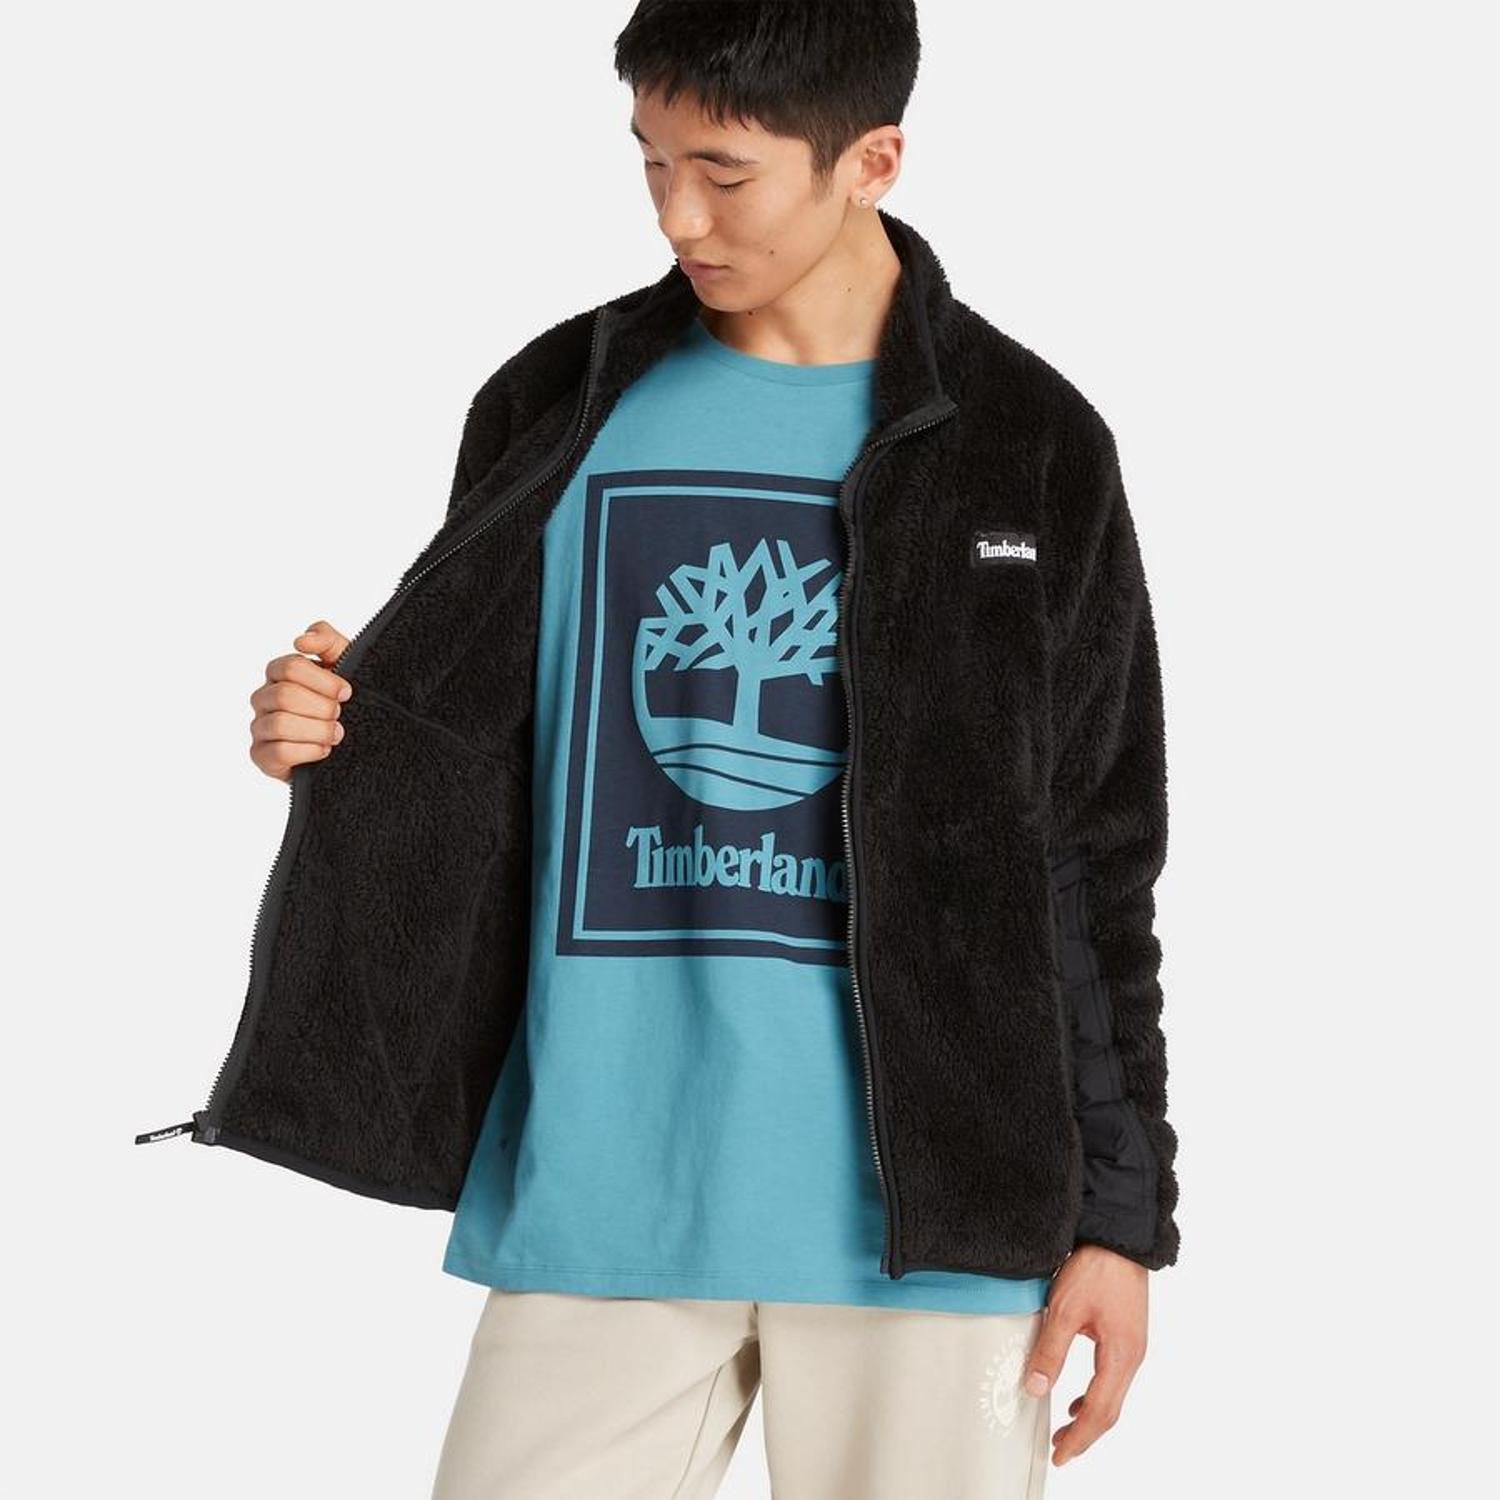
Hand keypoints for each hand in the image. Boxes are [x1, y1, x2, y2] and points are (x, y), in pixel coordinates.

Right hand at [248, 620, 352, 781]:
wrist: (355, 741)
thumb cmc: (342, 700)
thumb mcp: (343, 663)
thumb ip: (326, 640)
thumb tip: (301, 640)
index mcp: (279, 673)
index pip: (291, 667)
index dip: (323, 680)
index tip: (346, 692)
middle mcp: (264, 698)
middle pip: (285, 695)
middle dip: (321, 707)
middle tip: (339, 714)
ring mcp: (260, 727)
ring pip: (280, 724)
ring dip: (317, 730)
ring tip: (336, 734)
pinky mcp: (262, 756)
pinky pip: (278, 752)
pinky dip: (308, 751)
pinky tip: (324, 750)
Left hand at [1024, 1243, 1148, 1465]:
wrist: (1119, 1237)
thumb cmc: (1096, 1269)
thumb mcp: (1065, 1310)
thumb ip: (1050, 1351)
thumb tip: (1034, 1387)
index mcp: (1121, 1356)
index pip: (1100, 1411)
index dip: (1079, 1438)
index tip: (1060, 1455)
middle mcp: (1132, 1357)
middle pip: (1110, 1410)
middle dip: (1085, 1435)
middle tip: (1060, 1451)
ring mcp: (1132, 1347)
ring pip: (1113, 1395)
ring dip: (1090, 1416)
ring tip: (1065, 1430)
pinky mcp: (1126, 1335)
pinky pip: (1112, 1378)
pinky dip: (1095, 1395)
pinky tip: (1076, 1397)